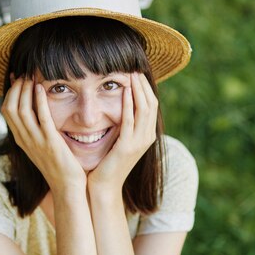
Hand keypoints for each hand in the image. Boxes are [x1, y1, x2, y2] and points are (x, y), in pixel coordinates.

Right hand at [2, 77, 85, 192]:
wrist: (68, 187)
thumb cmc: (59, 166)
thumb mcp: (42, 147)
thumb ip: (38, 130)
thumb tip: (38, 112)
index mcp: (22, 139)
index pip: (7, 111)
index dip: (10, 92)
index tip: (17, 77)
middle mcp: (25, 139)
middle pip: (10, 108)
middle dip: (15, 88)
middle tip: (24, 74)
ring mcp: (36, 141)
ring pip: (21, 110)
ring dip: (24, 91)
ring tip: (31, 77)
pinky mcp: (50, 142)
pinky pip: (41, 118)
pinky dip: (39, 101)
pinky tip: (41, 88)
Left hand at [87, 72, 157, 193]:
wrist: (103, 186)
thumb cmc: (106, 163)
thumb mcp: (118, 140)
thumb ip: (122, 124)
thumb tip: (119, 105)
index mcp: (146, 135)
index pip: (151, 104)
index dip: (145, 87)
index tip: (135, 72)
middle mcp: (147, 137)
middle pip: (151, 103)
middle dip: (143, 84)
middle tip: (134, 67)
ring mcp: (139, 142)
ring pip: (144, 109)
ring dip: (137, 90)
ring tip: (130, 74)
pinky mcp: (127, 146)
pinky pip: (130, 120)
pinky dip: (128, 104)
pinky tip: (124, 91)